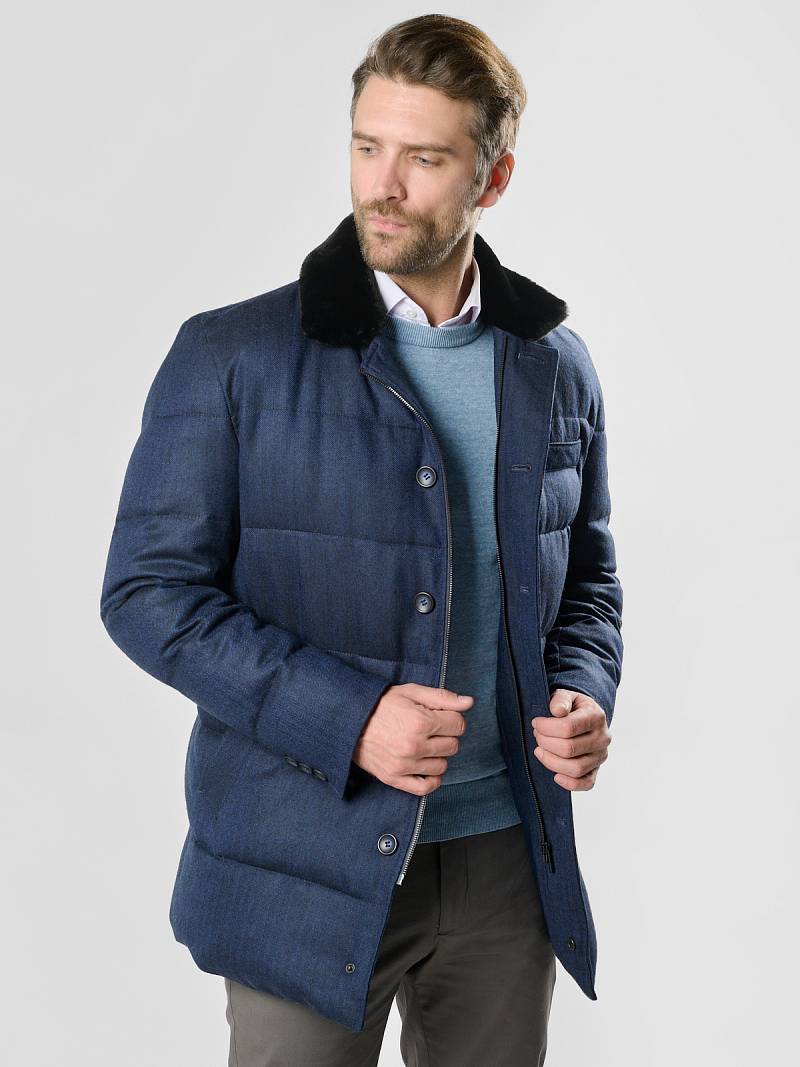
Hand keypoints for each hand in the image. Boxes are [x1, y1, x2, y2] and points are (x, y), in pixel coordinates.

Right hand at [353, 683, 472, 795]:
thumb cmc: (381, 704)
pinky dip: (432, 779)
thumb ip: (442, 697)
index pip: (458, 725)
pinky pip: (426, 787)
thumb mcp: (411, 692)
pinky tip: (426, 766)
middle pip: (453, 746)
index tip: (440, 716)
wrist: (350, 720)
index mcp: (420, 721)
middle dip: (446, 735)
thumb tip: (469, 703)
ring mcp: (404, 765)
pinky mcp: (394, 778)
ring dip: (438, 755)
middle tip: (430, 728)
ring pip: (442, 765)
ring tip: (424, 744)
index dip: (452, 718)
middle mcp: (414, 745)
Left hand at [531, 688, 610, 790]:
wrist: (584, 717)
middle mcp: (603, 738)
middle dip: (545, 743)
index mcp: (596, 716)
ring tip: (540, 750)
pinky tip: (555, 776)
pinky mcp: (596, 770)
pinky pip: (586, 784)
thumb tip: (556, 711)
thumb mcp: (566, 695)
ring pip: (575, 768)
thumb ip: (560, 699)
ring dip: (551, 761)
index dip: (546, 727)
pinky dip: (570, 784)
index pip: (568, 727)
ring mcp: (600, 756)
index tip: (536, 723)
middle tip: (537, 736)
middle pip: (569, 749)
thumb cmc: (571, 707)